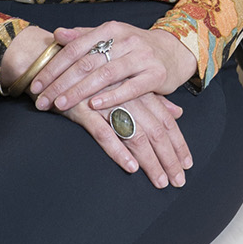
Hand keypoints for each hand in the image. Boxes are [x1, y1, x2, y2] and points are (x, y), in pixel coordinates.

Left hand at [31, 21, 193, 113]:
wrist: (174, 51)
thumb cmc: (135, 48)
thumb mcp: (111, 37)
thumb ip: (84, 36)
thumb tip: (57, 34)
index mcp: (111, 29)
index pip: (75, 49)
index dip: (53, 67)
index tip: (35, 85)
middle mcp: (126, 40)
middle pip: (86, 63)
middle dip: (61, 84)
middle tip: (42, 101)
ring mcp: (142, 57)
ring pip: (105, 75)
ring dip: (80, 91)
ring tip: (61, 105)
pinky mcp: (156, 74)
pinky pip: (131, 87)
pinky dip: (112, 97)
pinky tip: (94, 105)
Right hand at [61, 90, 192, 187]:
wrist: (55, 62)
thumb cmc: (95, 77)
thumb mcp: (127, 86)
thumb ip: (154, 100)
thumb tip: (178, 112)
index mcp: (139, 90)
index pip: (165, 121)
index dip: (178, 143)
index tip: (187, 164)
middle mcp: (127, 96)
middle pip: (156, 131)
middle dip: (169, 158)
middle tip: (178, 181)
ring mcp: (107, 103)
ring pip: (136, 135)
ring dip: (150, 161)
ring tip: (160, 181)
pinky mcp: (84, 110)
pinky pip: (105, 133)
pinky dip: (119, 151)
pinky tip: (131, 167)